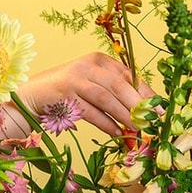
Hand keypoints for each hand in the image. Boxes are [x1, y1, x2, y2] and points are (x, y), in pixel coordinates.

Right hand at [18, 52, 153, 136]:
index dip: (145, 92)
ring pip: (106, 98)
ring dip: (124, 115)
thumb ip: (113, 91)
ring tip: (137, 128)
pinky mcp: (65, 96)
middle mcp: (88, 66)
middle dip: (137, 104)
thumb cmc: (66, 92)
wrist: (32, 95)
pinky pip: (91, 112)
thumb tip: (143, 108)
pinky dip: (106, 123)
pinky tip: (117, 132)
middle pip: (118, 85)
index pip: (128, 74)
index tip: (159, 108)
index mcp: (99, 60)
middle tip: (151, 121)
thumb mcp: (91, 84)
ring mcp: (75, 80)